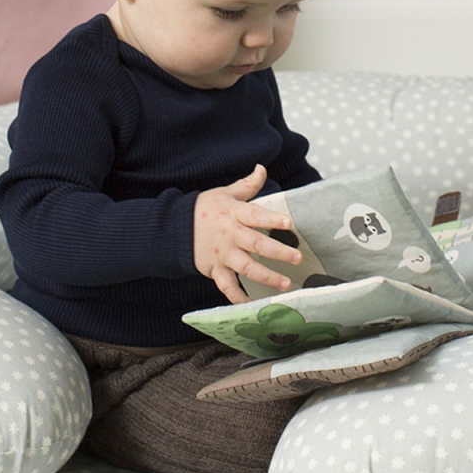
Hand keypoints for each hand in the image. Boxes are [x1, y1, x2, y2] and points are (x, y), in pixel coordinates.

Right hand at [194, 164, 301, 303]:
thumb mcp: (225, 193)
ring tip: (285, 284)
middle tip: (297, 258)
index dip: (272, 219)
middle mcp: (230, 235)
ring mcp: (223, 255)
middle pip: (256, 244)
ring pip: (246, 268)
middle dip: (278, 252)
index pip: (255, 215)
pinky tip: (253, 305)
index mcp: (234, 214)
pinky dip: (238, 297)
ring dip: (266, 277)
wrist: (176, 228)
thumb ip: (247, 185)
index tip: (288, 222)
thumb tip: (262, 168)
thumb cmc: (205, 209)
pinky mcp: (215, 269)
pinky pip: (227, 286)